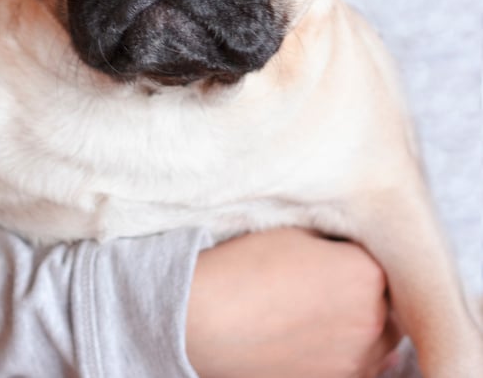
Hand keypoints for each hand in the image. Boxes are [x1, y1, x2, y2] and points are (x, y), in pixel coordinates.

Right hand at [186, 227, 400, 377]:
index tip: (338, 252)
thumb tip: (350, 252)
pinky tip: (309, 339)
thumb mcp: (297, 234)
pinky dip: (343, 355)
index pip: (384, 261)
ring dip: (362, 328)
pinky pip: (357, 369)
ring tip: (317, 313)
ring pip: (380, 344)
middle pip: (390, 305)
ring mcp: (357, 363)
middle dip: (369, 293)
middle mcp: (374, 322)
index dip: (361, 255)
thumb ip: (338, 245)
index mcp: (368, 275)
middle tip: (330, 283)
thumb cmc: (246, 266)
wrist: (208, 319)